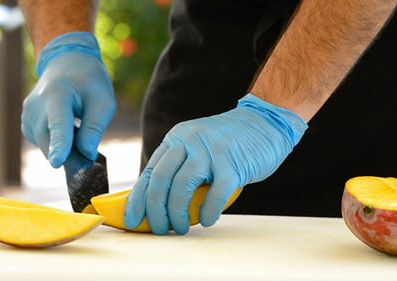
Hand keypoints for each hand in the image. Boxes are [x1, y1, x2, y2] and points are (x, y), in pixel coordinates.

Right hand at [21, 32, 115, 167]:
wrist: (67, 63)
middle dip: (68, 155)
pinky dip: (57, 144)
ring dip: (64, 148)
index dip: (59, 144)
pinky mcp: (26, 124)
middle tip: (88, 158)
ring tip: (80, 128)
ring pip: (46, 145)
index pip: (58, 123)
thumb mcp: (103, 101)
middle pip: (49, 140)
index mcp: (57, 94)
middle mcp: (36, 104)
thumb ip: (94, 128)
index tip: (57, 162)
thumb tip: (86, 154)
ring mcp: (27, 114)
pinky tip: (68, 128)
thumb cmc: (89, 82)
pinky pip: (43, 143)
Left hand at [124, 94, 307, 234]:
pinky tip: (207, 220)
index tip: (132, 220)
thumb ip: (180, 167)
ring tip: (180, 228)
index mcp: (176, 139)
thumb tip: (157, 203)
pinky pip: (215, 194)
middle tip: (159, 229)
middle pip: (160, 181)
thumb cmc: (228, 143)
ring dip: (177, 214)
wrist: (265, 122)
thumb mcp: (197, 146)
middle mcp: (189, 142)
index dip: (137, 199)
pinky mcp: (233, 164)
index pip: (150, 172)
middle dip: (155, 211)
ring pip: (182, 188)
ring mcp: (211, 152)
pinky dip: (208, 212)